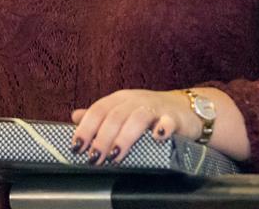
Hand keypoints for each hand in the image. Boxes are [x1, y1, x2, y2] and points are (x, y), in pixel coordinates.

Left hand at [70, 89, 197, 164]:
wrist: (184, 108)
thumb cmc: (149, 113)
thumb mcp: (122, 111)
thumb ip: (100, 115)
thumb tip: (75, 116)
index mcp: (120, 99)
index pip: (99, 110)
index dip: (86, 128)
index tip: (77, 147)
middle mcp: (135, 100)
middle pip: (115, 116)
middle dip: (102, 138)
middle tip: (95, 159)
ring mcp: (155, 108)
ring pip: (137, 118)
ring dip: (125, 137)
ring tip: (116, 155)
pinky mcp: (174, 117)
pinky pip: (168, 121)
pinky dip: (162, 128)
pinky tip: (156, 138)